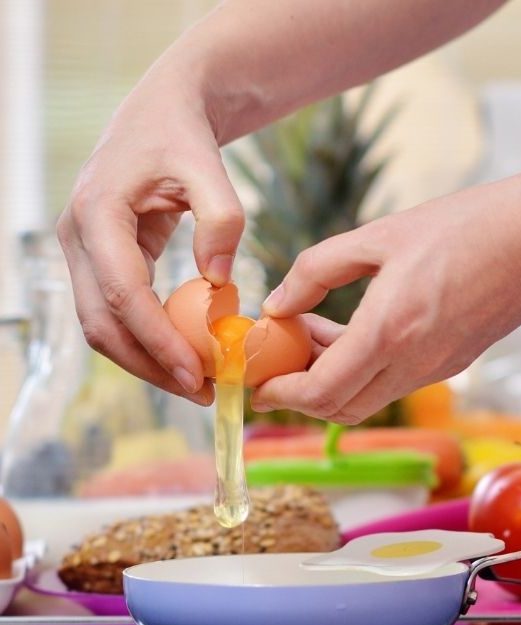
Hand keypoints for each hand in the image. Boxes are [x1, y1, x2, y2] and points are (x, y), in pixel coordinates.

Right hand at [57, 73, 242, 404]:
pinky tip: (186, 355)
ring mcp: (82, 252)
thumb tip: (220, 282)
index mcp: (98, 213)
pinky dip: (147, 340)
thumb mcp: (209, 167)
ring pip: (102, 326)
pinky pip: (116, 313)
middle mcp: (77, 237)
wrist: (161, 114)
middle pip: (101, 323)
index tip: (196, 373)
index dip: (157, 339)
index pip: (122, 293)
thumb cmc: (183, 137)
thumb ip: (221, 218)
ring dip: (147, 360)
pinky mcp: (99, 262)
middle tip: (201, 391)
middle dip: (149, 364)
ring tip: (198, 383)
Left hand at [250, 171, 520, 422]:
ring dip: (331, 381)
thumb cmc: (464, 225)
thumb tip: (277, 304)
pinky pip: (396, 382)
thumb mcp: (379, 235)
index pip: (322, 392)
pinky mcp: (455, 362)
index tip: (255, 381)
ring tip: (311, 334)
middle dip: (300, 395)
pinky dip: (363, 371)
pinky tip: (352, 331)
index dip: (281, 395)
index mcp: (391, 330)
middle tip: (276, 358)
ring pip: (368, 399)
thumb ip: (317, 271)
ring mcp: (439, 368)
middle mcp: (415, 363)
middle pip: (341, 409)